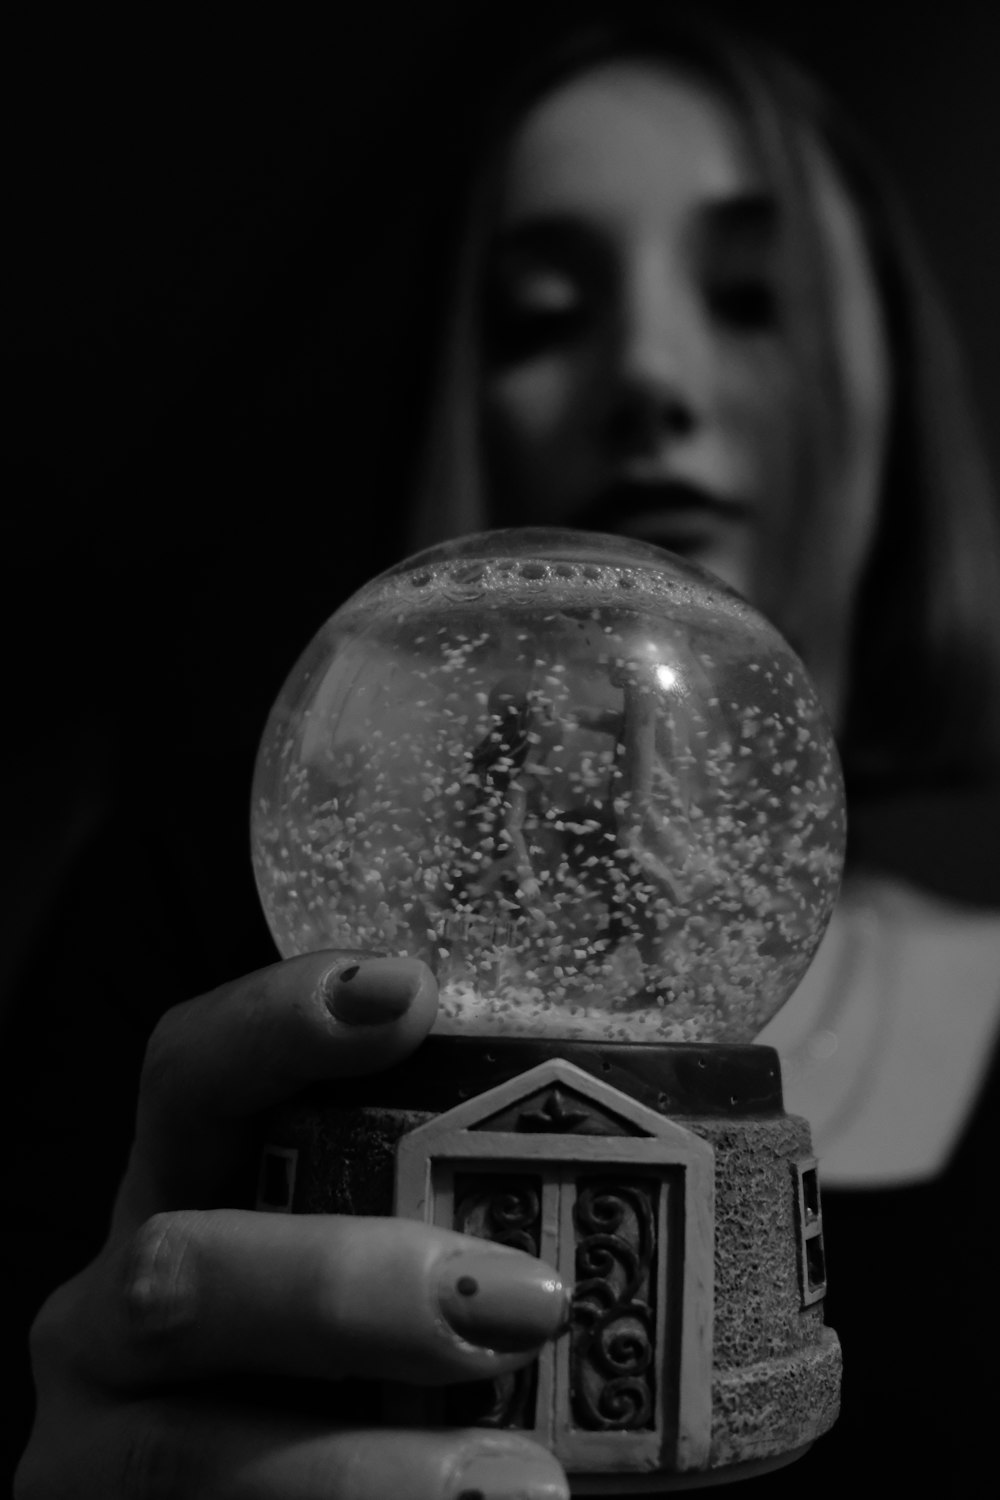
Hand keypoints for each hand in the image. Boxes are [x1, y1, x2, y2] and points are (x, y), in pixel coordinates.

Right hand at [16, 953, 570, 1498]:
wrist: (316, 1491)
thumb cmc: (382, 1359)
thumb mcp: (398, 1250)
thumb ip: (474, 1194)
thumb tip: (679, 1136)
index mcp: (187, 1194)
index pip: (194, 1073)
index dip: (278, 1021)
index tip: (413, 992)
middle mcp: (121, 1309)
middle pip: (178, 1268)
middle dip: (340, 1286)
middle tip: (520, 1304)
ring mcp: (102, 1448)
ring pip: (185, 1456)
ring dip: (358, 1473)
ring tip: (527, 1487)